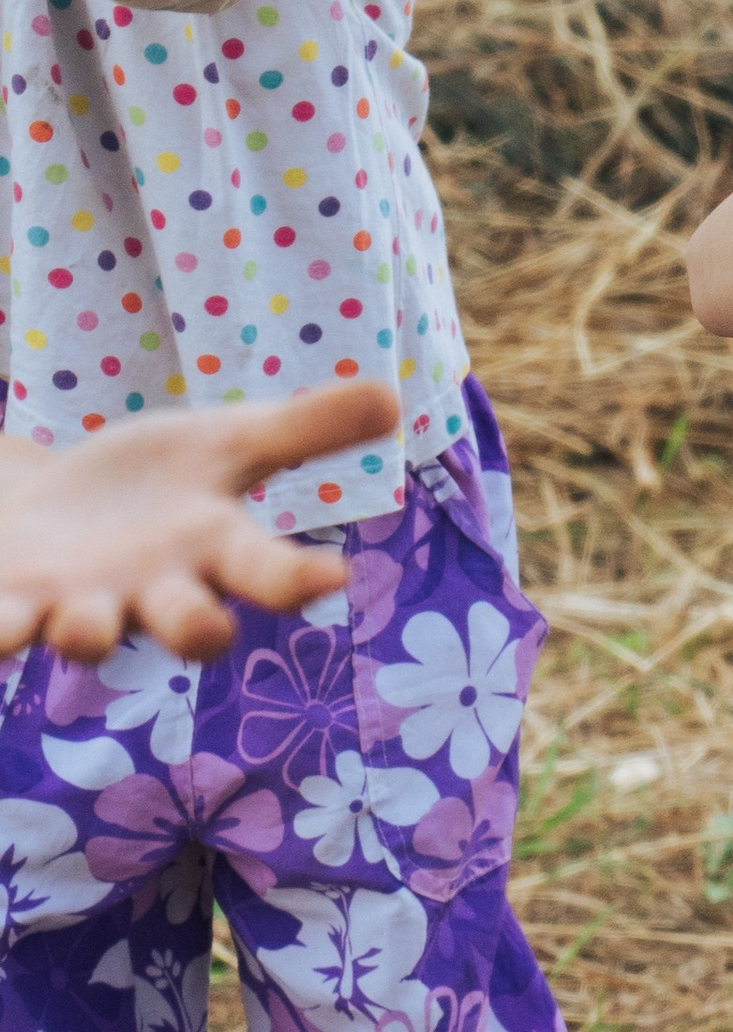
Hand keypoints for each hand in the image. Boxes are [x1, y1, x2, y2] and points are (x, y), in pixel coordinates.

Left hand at [0, 380, 402, 663]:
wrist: (43, 509)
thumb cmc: (147, 485)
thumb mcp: (224, 443)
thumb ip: (305, 430)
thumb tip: (395, 396)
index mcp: (211, 551)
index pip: (266, 572)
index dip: (296, 580)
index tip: (334, 576)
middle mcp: (153, 592)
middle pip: (189, 625)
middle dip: (198, 628)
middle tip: (211, 629)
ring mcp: (81, 603)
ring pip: (90, 634)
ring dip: (86, 634)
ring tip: (80, 627)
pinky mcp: (15, 600)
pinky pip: (3, 626)